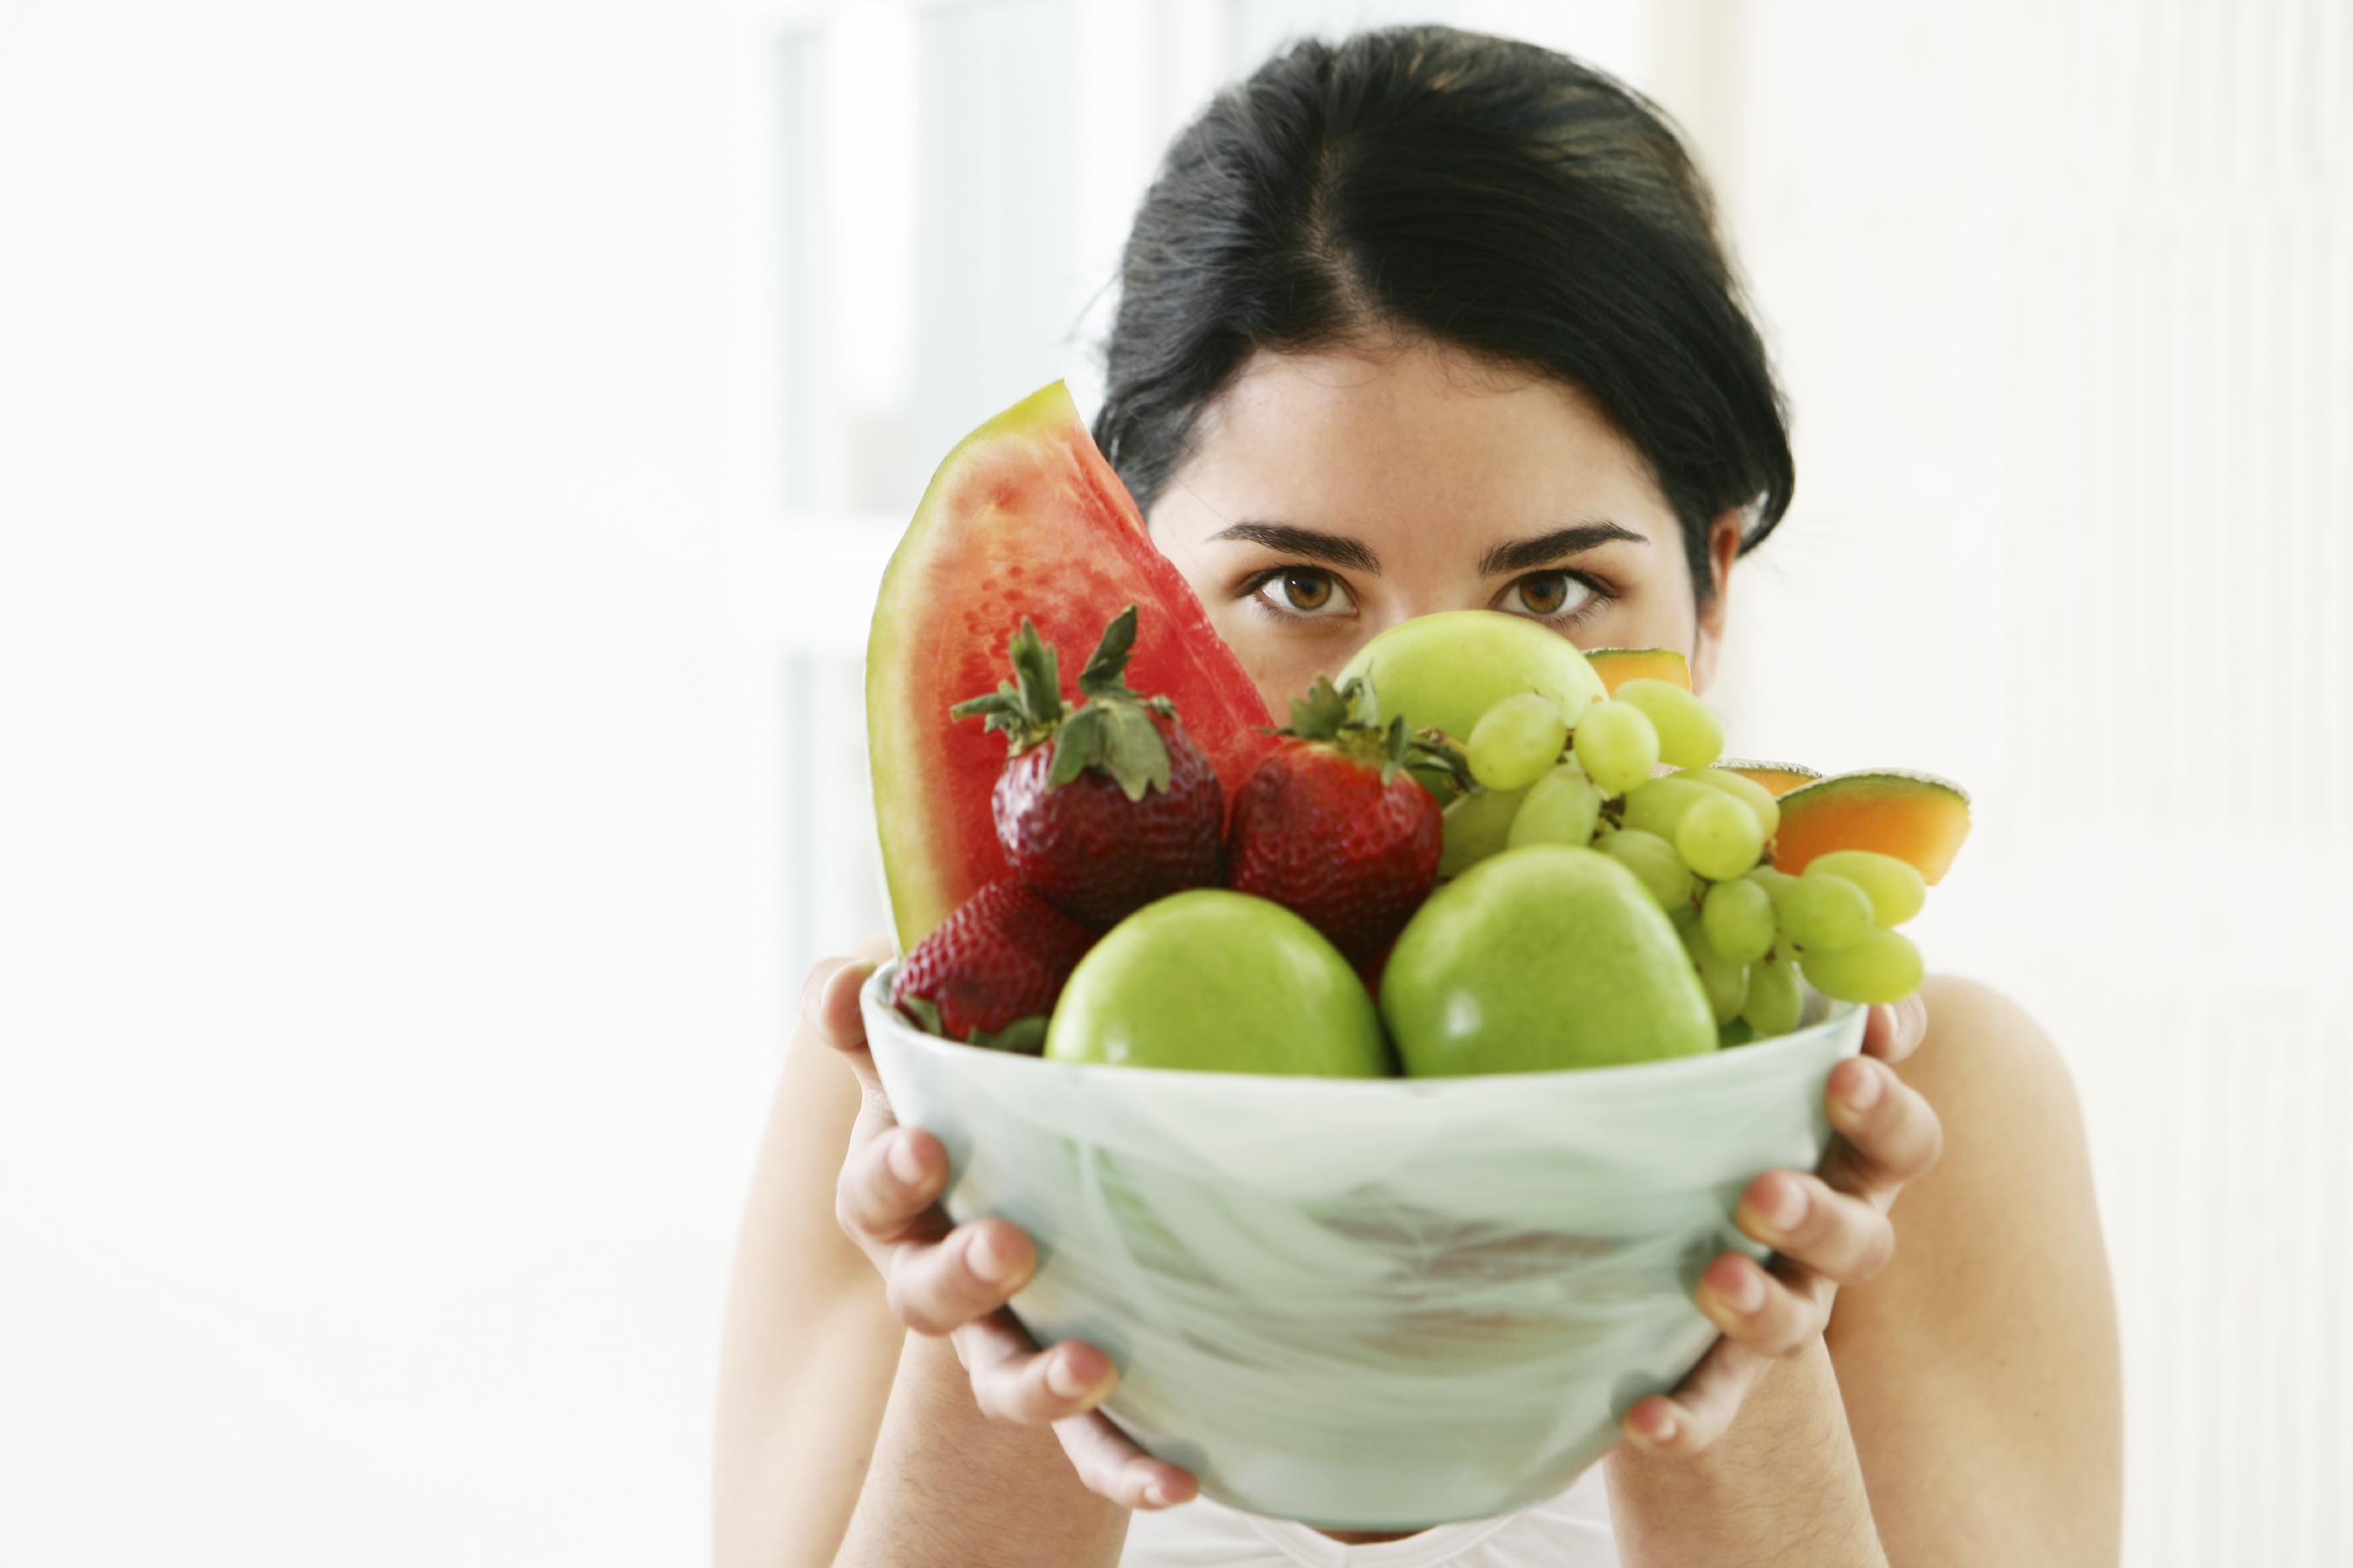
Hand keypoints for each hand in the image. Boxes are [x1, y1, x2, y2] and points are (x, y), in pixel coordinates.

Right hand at [805, 953, 1201, 1510]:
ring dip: (1036, 1384)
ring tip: (1090, 1367)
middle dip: (960, 1274)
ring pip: (1000, 1380)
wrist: (1047, 1194)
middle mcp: (940, 1281)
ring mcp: (1003, 1344)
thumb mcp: (933, 1052)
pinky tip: (1179, 1479)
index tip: (929, 1146)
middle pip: (924, 1296)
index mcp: (905, 1196)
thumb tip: (844, 983)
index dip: (891, 1172)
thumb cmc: (985, 1103)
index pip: (873, 1190)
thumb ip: (881, 1016)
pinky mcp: (1072, 1397)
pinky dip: (1125, 1467)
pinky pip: (1091, 1447)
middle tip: (1009, 1245)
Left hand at [1620, 993, 1943, 1456]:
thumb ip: (1722, 992)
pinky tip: (1645, 1421)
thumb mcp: (1711, 1054)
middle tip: (1766, 1189)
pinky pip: (1717, 1401)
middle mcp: (1829, 1227)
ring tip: (1716, 1281)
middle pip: (1864, 1227)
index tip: (1861, 1041)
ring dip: (1766, 1300)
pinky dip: (1691, 1414)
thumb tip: (1654, 877)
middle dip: (1824, 1206)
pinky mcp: (1724, 1370)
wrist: (1674, 1258)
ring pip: (1805, 1311)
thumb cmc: (1700, 1116)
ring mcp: (1787, 1301)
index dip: (1886, 1084)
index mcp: (1837, 1147)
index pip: (1889, 1117)